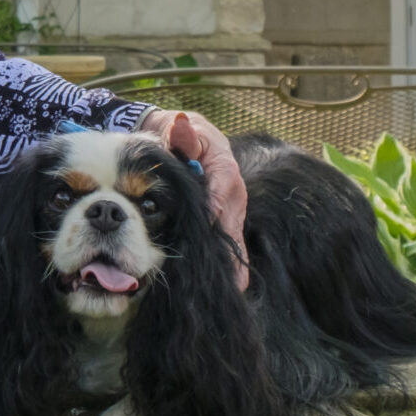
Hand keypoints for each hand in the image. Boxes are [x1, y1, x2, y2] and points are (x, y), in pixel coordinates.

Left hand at [138, 108, 249, 291]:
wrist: (183, 131)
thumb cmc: (180, 131)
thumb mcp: (181, 127)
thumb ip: (182, 133)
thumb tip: (181, 126)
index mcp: (223, 169)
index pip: (219, 200)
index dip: (214, 223)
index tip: (211, 247)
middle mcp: (232, 190)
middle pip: (232, 225)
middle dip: (231, 254)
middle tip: (232, 283)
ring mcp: (231, 203)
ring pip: (234, 234)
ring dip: (235, 261)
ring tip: (235, 289)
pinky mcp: (227, 212)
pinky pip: (232, 236)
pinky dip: (232, 257)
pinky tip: (234, 281)